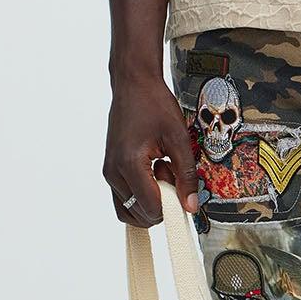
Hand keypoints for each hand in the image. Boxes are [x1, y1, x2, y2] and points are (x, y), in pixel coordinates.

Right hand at [104, 72, 199, 224]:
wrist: (133, 85)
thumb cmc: (154, 104)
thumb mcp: (179, 138)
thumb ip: (187, 175)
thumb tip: (191, 206)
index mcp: (129, 163)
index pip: (150, 207)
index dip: (172, 207)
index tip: (185, 193)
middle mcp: (113, 172)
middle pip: (138, 214)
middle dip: (162, 204)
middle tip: (173, 176)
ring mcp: (109, 172)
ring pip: (129, 209)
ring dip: (150, 200)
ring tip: (163, 172)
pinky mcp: (111, 169)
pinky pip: (124, 197)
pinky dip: (141, 193)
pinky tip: (155, 171)